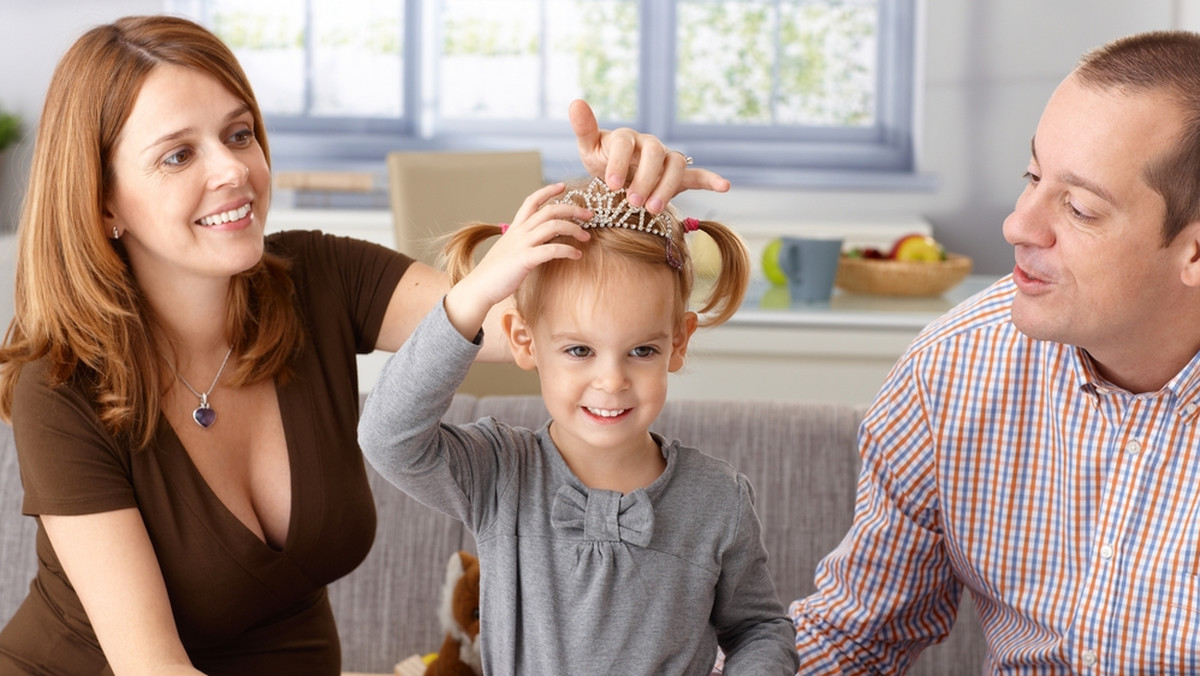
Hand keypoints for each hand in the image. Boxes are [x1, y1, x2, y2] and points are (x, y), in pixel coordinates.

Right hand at [443, 183, 591, 338]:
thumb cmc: (495, 273)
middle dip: (572, 209)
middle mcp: (519, 232)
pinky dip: (568, 250)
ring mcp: (521, 245)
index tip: (563, 186)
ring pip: (552, 226)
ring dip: (574, 229)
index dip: (548, 191)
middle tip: (589, 214)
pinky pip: (551, 250)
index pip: (531, 201)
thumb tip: (539, 241)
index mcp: (515, 228)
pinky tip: (577, 255)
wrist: (478, 288)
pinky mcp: (524, 260)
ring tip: (586, 237)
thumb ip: (523, 242)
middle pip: (549, 210)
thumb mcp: (509, 250)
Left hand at [569, 99, 729, 213]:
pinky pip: (698, 175)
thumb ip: (585, 128)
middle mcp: (649, 145)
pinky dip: (711, 180)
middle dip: (645, 179)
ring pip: (675, 164)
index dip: (619, 162)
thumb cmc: (602, 160)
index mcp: (626, 137)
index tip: (612, 185)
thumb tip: (575, 102)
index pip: (626, 143)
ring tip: (653, 210)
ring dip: (667, 186)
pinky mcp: (678, 176)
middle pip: (654, 153)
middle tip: (633, 202)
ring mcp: (665, 159)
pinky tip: (724, 186)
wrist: (617, 175)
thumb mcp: (589, 148)